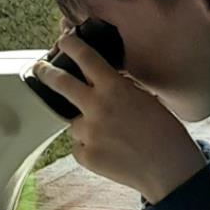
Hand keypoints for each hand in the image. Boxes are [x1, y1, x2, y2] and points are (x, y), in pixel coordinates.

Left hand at [32, 34, 206, 203]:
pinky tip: (111, 149)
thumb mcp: (145, 98)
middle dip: (46, 72)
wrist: (168, 169)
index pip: (85, 57)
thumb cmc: (163, 133)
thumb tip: (101, 79)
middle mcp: (96, 107)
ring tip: (110, 134)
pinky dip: (90, 145)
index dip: (71, 44)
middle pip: (60, 82)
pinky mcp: (84, 156)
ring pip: (73, 121)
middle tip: (41, 68)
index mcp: (114, 89)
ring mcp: (88, 133)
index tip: (64, 40)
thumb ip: (119, 87)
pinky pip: (79, 145)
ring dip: (85, 123)